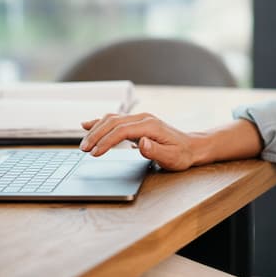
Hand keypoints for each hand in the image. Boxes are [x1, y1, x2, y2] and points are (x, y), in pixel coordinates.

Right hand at [80, 113, 194, 170]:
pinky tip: (88, 124)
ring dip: (96, 129)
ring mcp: (140, 119)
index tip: (95, 153)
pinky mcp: (137, 123)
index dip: (106, 141)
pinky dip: (100, 122)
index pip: (121, 130)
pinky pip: (115, 120)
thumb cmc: (181, 154)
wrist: (191, 147)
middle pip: (113, 122)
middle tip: (84, 149)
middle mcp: (143, 118)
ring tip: (84, 143)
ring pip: (112, 119)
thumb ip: (155, 151)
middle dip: (96, 135)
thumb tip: (141, 143)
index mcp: (150, 125)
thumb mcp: (171, 157)